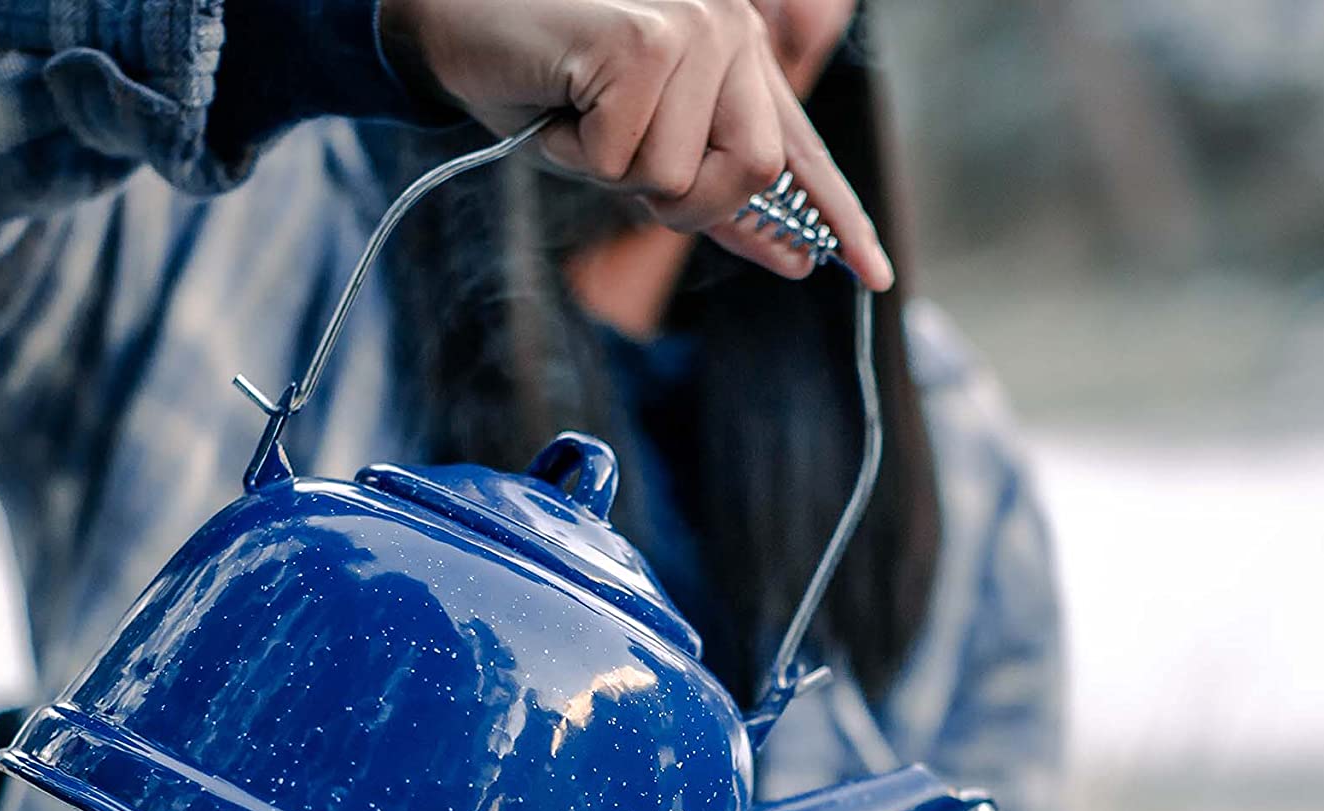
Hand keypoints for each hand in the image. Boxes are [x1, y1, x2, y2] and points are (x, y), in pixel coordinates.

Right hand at [379, 0, 892, 286]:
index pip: (798, 147)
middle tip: (616, 159)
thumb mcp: (634, 145)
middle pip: (752, 173)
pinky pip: (624, 159)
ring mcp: (690, 26)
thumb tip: (790, 252)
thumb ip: (710, 186)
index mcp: (736, 52)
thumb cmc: (541, 78)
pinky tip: (557, 99)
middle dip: (682, 200)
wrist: (453, 16)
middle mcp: (728, 27)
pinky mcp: (642, 40)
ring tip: (576, 113)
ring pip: (679, 176)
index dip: (835, 213)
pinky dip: (575, 150)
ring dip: (611, 169)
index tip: (871, 271)